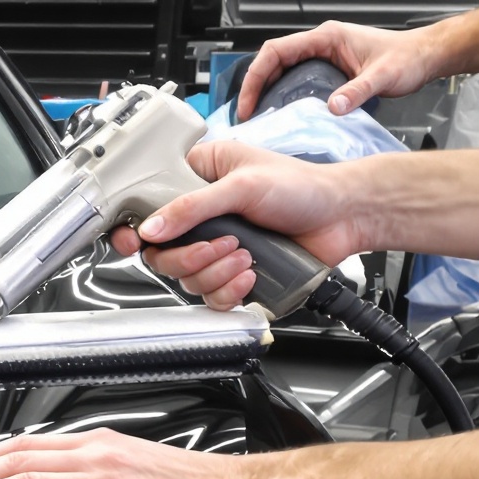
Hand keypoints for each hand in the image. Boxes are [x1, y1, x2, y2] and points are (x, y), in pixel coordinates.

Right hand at [103, 139, 368, 310]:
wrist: (344, 216)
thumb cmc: (303, 186)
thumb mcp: (243, 184)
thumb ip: (193, 206)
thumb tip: (152, 228)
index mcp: (196, 181)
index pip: (146, 209)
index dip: (134, 230)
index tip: (136, 241)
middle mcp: (201, 217)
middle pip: (162, 254)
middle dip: (191, 256)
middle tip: (222, 244)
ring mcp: (216, 248)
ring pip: (186, 279)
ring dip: (216, 272)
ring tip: (247, 255)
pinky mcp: (233, 274)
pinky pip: (212, 297)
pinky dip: (230, 291)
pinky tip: (251, 273)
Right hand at [235, 21, 442, 120]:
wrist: (426, 56)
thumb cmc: (408, 58)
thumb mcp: (383, 77)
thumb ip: (358, 91)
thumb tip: (332, 108)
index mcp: (327, 37)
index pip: (276, 51)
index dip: (256, 76)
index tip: (249, 103)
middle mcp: (321, 43)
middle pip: (273, 60)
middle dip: (254, 85)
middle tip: (247, 114)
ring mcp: (324, 54)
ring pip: (282, 68)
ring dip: (266, 89)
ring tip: (259, 115)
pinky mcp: (329, 66)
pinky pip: (296, 76)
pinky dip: (282, 92)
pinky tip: (282, 111)